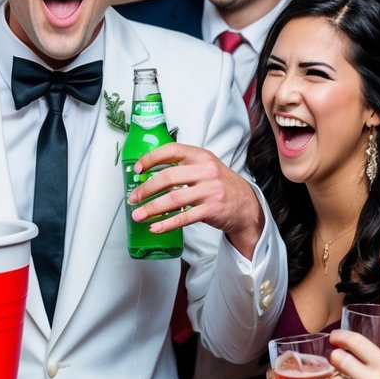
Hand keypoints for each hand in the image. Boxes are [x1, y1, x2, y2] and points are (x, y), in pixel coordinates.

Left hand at [127, 142, 264, 258]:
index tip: (137, 168)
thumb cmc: (220, 185)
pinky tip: (155, 227)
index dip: (152, 158)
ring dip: (151, 208)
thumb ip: (184, 166)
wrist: (246, 204)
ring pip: (173, 199)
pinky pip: (184, 218)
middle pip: (168, 177)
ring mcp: (210, 190)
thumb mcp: (206, 167)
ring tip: (138, 215)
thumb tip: (150, 173)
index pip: (172, 150)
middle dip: (146, 189)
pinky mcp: (212, 209)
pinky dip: (166, 224)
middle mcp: (206, 171)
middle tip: (133, 198)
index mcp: (201, 156)